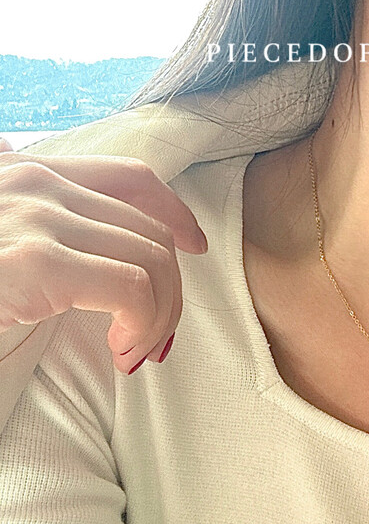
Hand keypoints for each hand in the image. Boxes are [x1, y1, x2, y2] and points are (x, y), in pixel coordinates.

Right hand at [0, 136, 207, 372]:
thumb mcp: (8, 247)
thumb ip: (44, 231)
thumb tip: (104, 251)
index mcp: (26, 172)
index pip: (129, 176)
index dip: (174, 212)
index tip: (195, 247)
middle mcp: (34, 182)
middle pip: (149, 225)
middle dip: (169, 285)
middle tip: (151, 335)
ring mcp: (35, 216)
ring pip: (152, 257)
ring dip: (158, 313)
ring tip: (133, 350)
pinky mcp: (36, 262)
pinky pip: (132, 288)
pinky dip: (143, 324)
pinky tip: (121, 351)